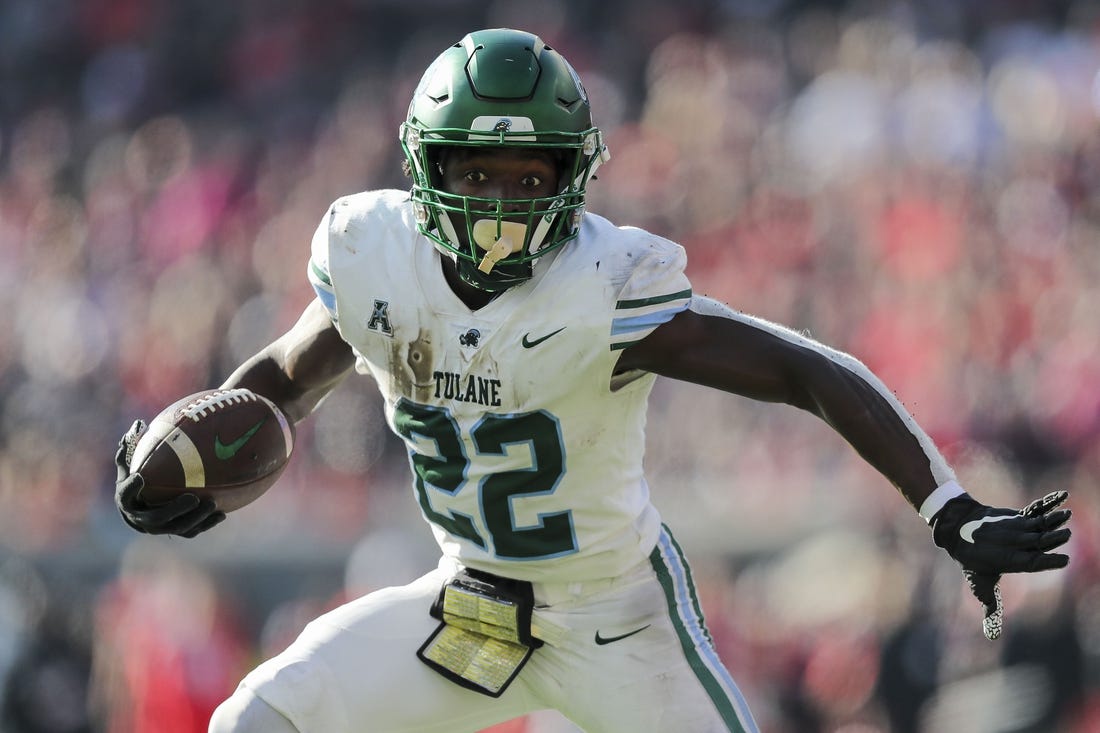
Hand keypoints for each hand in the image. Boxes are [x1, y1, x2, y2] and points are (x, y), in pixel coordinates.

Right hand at [115, 420, 225, 537]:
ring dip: (196, 518)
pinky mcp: (174, 531)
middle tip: (193, 498)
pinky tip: (222, 514)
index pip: (125, 495)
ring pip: (177, 528)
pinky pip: (192, 531)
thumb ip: (133, 447)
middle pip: (156, 519)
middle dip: (175, 510)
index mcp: (127, 499)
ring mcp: (159, 528)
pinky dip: (206, 524)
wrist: (139, 509)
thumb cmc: (138, 478)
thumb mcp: (132, 463)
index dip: (131, 488)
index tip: (140, 477)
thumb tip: (138, 423)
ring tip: (212, 504)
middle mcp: (140, 518)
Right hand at [932, 490, 1070, 639]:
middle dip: (1054, 538)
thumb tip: (992, 637)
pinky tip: (1062, 495)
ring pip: (1043, 525)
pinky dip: (1049, 502)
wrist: (960, 533)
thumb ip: (990, 607)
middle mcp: (1025, 548)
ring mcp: (1024, 532)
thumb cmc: (971, 560)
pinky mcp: (1021, 517)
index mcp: (1018, 563)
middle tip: (1066, 534)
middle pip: (1043, 542)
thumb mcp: (979, 584)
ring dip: (1055, 519)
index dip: (1050, 561)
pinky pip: (1037, 509)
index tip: (1065, 561)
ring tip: (1066, 514)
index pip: (1038, 563)